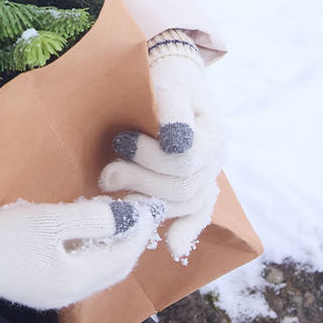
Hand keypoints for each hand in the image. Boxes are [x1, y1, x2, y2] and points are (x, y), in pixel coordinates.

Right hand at [0, 193, 164, 309]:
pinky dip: (88, 251)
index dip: (139, 230)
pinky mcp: (35, 286)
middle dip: (129, 241)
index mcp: (77, 281)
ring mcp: (51, 293)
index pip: (122, 256)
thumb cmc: (6, 233)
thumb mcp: (53, 221)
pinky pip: (76, 270)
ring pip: (95, 270)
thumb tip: (135, 217)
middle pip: (112, 268)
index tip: (151, 204)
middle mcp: (69, 294)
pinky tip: (82, 232)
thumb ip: (96, 218)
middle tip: (139, 212)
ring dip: (109, 246)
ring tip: (114, 217)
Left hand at [100, 30, 223, 262]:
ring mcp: (207, 175)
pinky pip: (197, 215)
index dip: (148, 156)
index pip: (182, 161)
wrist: (172, 75)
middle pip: (181, 187)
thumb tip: (175, 141)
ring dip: (146, 199)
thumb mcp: (168, 82)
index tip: (122, 140)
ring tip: (115, 184)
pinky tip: (171, 247)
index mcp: (211, 133)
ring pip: (183, 204)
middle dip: (139, 180)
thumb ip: (171, 109)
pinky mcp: (196, 186)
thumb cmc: (164, 75)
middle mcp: (215, 159)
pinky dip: (185, 231)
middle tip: (108, 171)